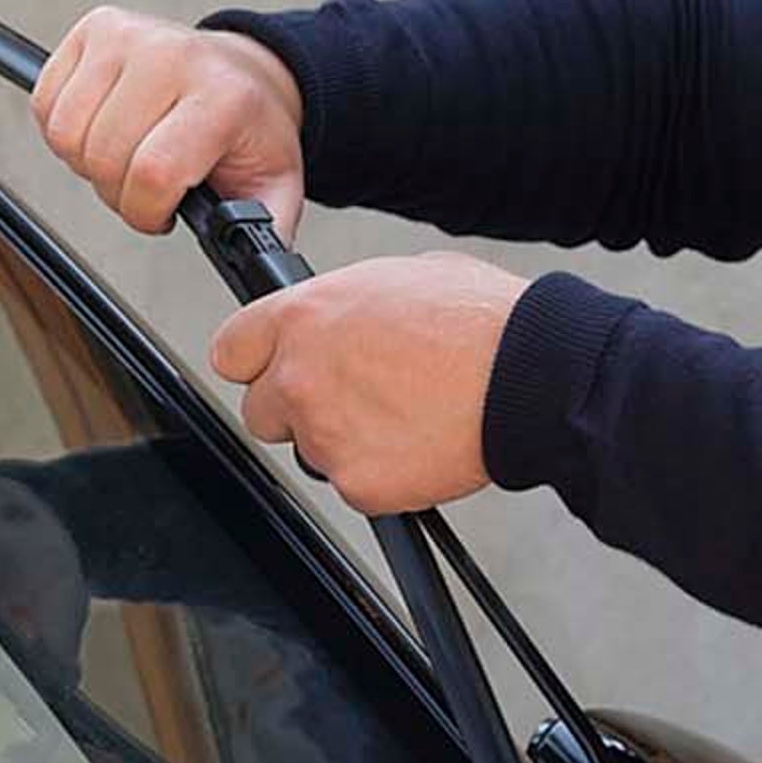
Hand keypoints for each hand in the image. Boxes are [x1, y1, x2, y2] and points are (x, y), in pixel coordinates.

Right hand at [31, 8, 306, 241]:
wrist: (243, 72)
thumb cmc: (248, 130)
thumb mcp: (274, 185)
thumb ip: (260, 231)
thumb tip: (257, 271)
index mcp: (221, 97)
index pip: (152, 172)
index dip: (146, 212)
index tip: (164, 215)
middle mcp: (172, 56)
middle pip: (103, 157)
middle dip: (118, 193)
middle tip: (146, 186)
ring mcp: (130, 36)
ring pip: (66, 134)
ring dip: (88, 163)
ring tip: (126, 155)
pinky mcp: (95, 28)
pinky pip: (45, 103)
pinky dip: (65, 132)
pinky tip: (103, 127)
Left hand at [208, 253, 531, 514]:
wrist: (530, 376)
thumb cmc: (480, 321)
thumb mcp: (399, 277)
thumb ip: (345, 303)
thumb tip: (340, 314)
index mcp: (303, 317)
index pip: (231, 350)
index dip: (257, 361)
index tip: (274, 367)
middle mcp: (301, 376)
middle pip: (261, 412)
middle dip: (298, 409)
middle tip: (353, 397)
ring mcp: (325, 435)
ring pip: (310, 451)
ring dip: (344, 440)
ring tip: (403, 414)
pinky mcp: (358, 483)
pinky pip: (353, 485)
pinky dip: (380, 473)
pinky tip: (418, 444)